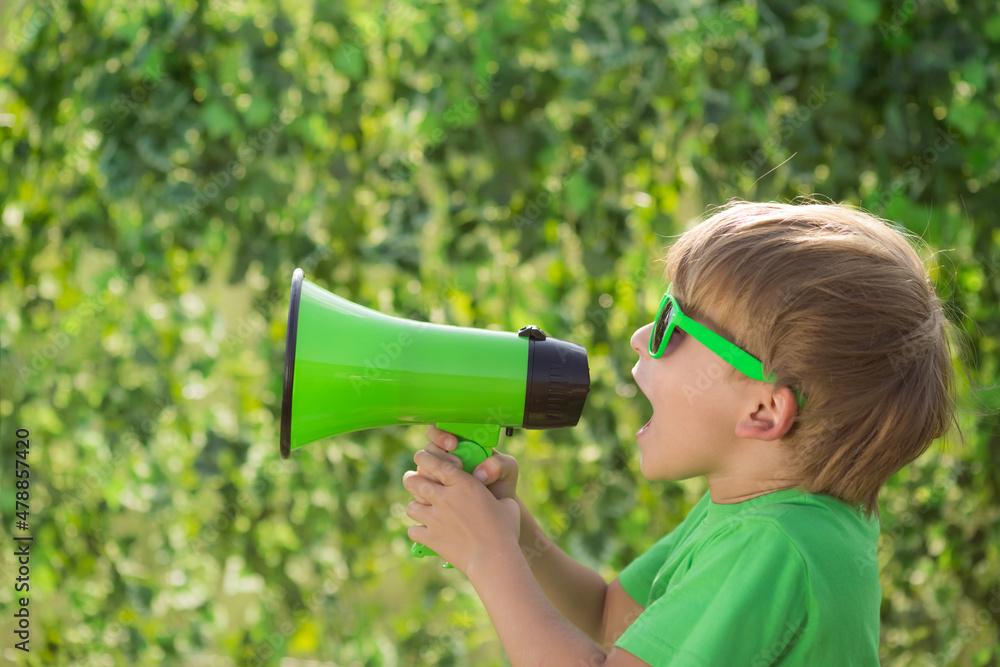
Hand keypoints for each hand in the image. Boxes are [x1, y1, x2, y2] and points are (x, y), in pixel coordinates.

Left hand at [403, 448, 520, 573]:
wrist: (495, 559)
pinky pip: (413, 531)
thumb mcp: (507, 504)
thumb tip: (495, 498)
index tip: (422, 457)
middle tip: (413, 480)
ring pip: (410, 506)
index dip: (425, 457)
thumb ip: (493, 496)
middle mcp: (445, 498)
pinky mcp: (431, 538)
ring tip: (420, 508)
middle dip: (411, 479)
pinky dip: (418, 531)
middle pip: (414, 481)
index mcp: (464, 484)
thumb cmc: (505, 530)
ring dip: (415, 506)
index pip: (435, 462)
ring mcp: (435, 518)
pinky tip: (425, 532)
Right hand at [423, 425, 520, 500]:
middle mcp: (445, 458)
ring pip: (421, 470)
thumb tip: (479, 474)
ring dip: (432, 476)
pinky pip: (420, 492)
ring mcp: (436, 477)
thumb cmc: (502, 483)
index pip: (441, 430)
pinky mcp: (432, 495)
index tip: (453, 444)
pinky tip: (444, 500)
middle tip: (457, 466)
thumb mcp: (508, 469)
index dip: (441, 434)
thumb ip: (499, 464)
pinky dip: (428, 494)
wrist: (498, 509)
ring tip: (452, 486)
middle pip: (427, 449)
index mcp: (461, 444)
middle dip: (438, 456)